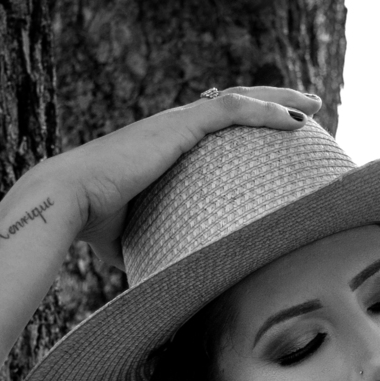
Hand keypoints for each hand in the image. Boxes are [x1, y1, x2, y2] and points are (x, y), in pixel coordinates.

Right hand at [42, 86, 321, 266]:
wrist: (68, 201)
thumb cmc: (92, 224)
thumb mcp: (134, 236)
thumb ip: (155, 245)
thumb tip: (167, 281)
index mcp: (163, 146)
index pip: (209, 127)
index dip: (241, 125)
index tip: (270, 132)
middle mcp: (171, 127)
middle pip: (231, 104)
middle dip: (269, 103)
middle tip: (304, 111)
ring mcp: (175, 123)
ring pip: (238, 98)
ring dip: (277, 100)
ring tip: (312, 106)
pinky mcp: (178, 125)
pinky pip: (232, 109)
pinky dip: (266, 112)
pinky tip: (294, 121)